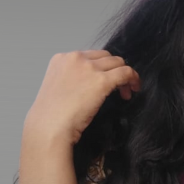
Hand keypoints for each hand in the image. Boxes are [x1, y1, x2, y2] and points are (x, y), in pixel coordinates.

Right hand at [23, 50, 140, 145]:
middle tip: (117, 88)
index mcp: (61, 59)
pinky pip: (126, 72)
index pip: (90, 56)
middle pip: (106, 57)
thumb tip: (89, 84)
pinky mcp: (102, 80)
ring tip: (125, 91)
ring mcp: (89, 68)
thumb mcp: (57, 88)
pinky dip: (133, 79)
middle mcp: (75, 58)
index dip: (101, 68)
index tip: (104, 81)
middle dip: (113, 70)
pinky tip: (133, 89)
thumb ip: (72, 79)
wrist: (49, 127)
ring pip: (118, 62)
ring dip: (125, 75)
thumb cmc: (51, 116)